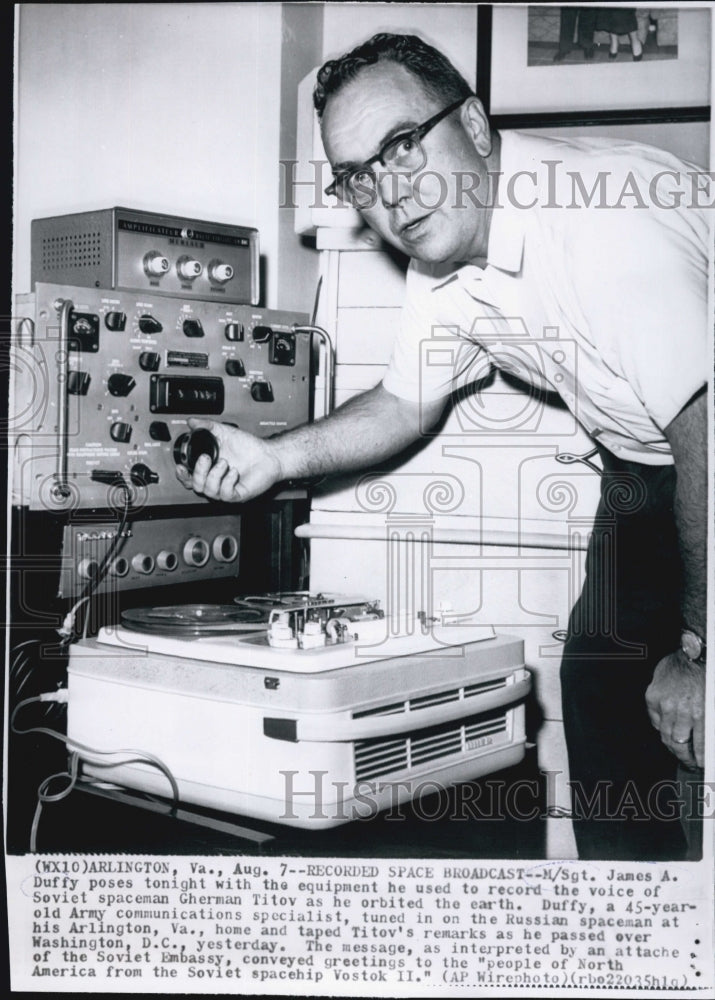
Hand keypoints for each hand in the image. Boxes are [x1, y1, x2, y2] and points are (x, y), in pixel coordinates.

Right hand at [175, 419, 283, 502]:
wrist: (268, 454)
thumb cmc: (248, 447)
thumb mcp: (224, 432)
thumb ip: (206, 426)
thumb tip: (192, 422)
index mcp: (209, 469)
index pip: (189, 478)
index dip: (182, 475)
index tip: (181, 466)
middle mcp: (216, 480)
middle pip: (196, 486)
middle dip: (198, 472)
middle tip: (207, 458)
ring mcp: (226, 488)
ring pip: (209, 491)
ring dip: (214, 475)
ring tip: (225, 463)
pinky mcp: (238, 494)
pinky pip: (226, 494)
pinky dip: (228, 482)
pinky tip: (234, 472)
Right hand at [645, 649, 705, 768]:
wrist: (693, 654)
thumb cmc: (706, 675)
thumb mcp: (713, 702)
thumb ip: (708, 724)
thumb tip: (707, 741)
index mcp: (700, 712)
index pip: (699, 745)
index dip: (698, 758)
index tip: (699, 763)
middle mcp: (682, 710)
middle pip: (678, 744)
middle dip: (684, 756)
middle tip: (688, 761)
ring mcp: (664, 704)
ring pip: (665, 734)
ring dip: (672, 745)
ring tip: (677, 749)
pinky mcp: (652, 697)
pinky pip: (655, 720)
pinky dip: (661, 726)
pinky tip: (668, 728)